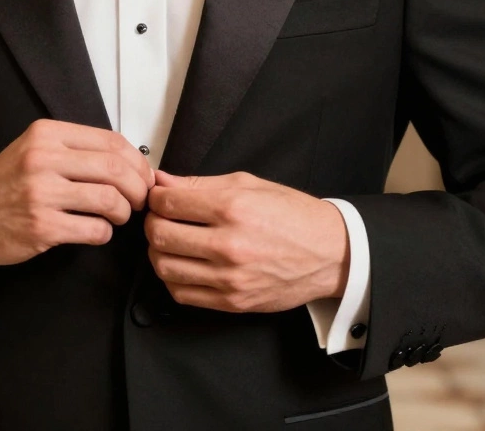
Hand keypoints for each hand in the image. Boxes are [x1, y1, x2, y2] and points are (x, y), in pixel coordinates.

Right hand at [0, 119, 153, 266]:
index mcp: (46, 135)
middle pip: (116, 169)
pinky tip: (95, 231)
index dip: (138, 162)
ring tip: (116, 216)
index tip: (144, 176)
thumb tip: (131, 160)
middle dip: (138, 188)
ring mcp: (41, 194)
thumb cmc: (7, 184)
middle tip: (138, 200)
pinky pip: (94, 230)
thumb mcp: (35, 150)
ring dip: (123, 212)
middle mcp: (43, 159)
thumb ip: (76, 149)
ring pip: (110, 200)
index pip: (111, 141)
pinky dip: (104, 233)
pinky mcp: (41, 226)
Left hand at [145, 170, 348, 313]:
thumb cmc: (294, 215)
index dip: (155, 197)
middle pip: (160, 235)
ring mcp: (229, 277)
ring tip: (170, 242)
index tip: (159, 197)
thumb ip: (201, 184)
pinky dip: (172, 278)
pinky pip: (182, 294)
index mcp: (233, 208)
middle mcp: (229, 244)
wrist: (331, 254)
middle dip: (152, 223)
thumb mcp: (250, 185)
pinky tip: (183, 265)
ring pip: (164, 267)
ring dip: (158, 252)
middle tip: (161, 218)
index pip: (168, 203)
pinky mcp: (232, 302)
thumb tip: (163, 182)